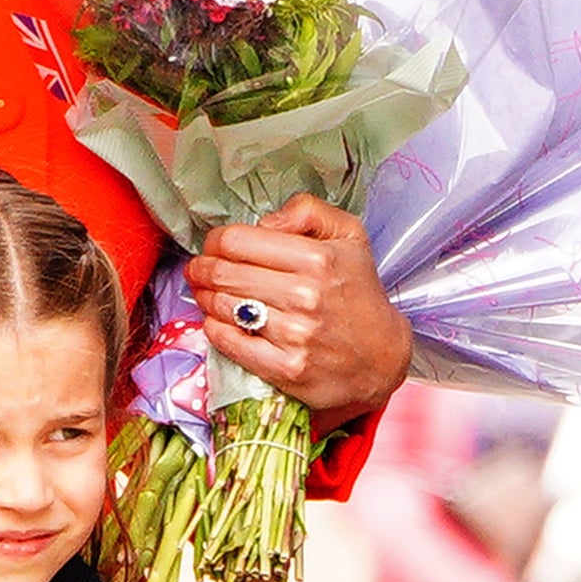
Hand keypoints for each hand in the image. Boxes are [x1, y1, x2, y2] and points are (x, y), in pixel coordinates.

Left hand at [189, 195, 412, 432]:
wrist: (381, 358)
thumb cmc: (359, 294)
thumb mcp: (349, 236)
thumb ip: (309, 211)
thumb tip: (264, 222)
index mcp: (317, 259)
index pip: (237, 241)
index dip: (215, 241)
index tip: (214, 246)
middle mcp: (305, 296)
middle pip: (223, 273)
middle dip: (202, 269)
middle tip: (199, 270)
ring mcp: (295, 336)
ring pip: (222, 307)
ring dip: (205, 298)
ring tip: (207, 293)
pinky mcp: (287, 369)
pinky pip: (229, 343)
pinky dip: (214, 329)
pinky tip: (218, 321)